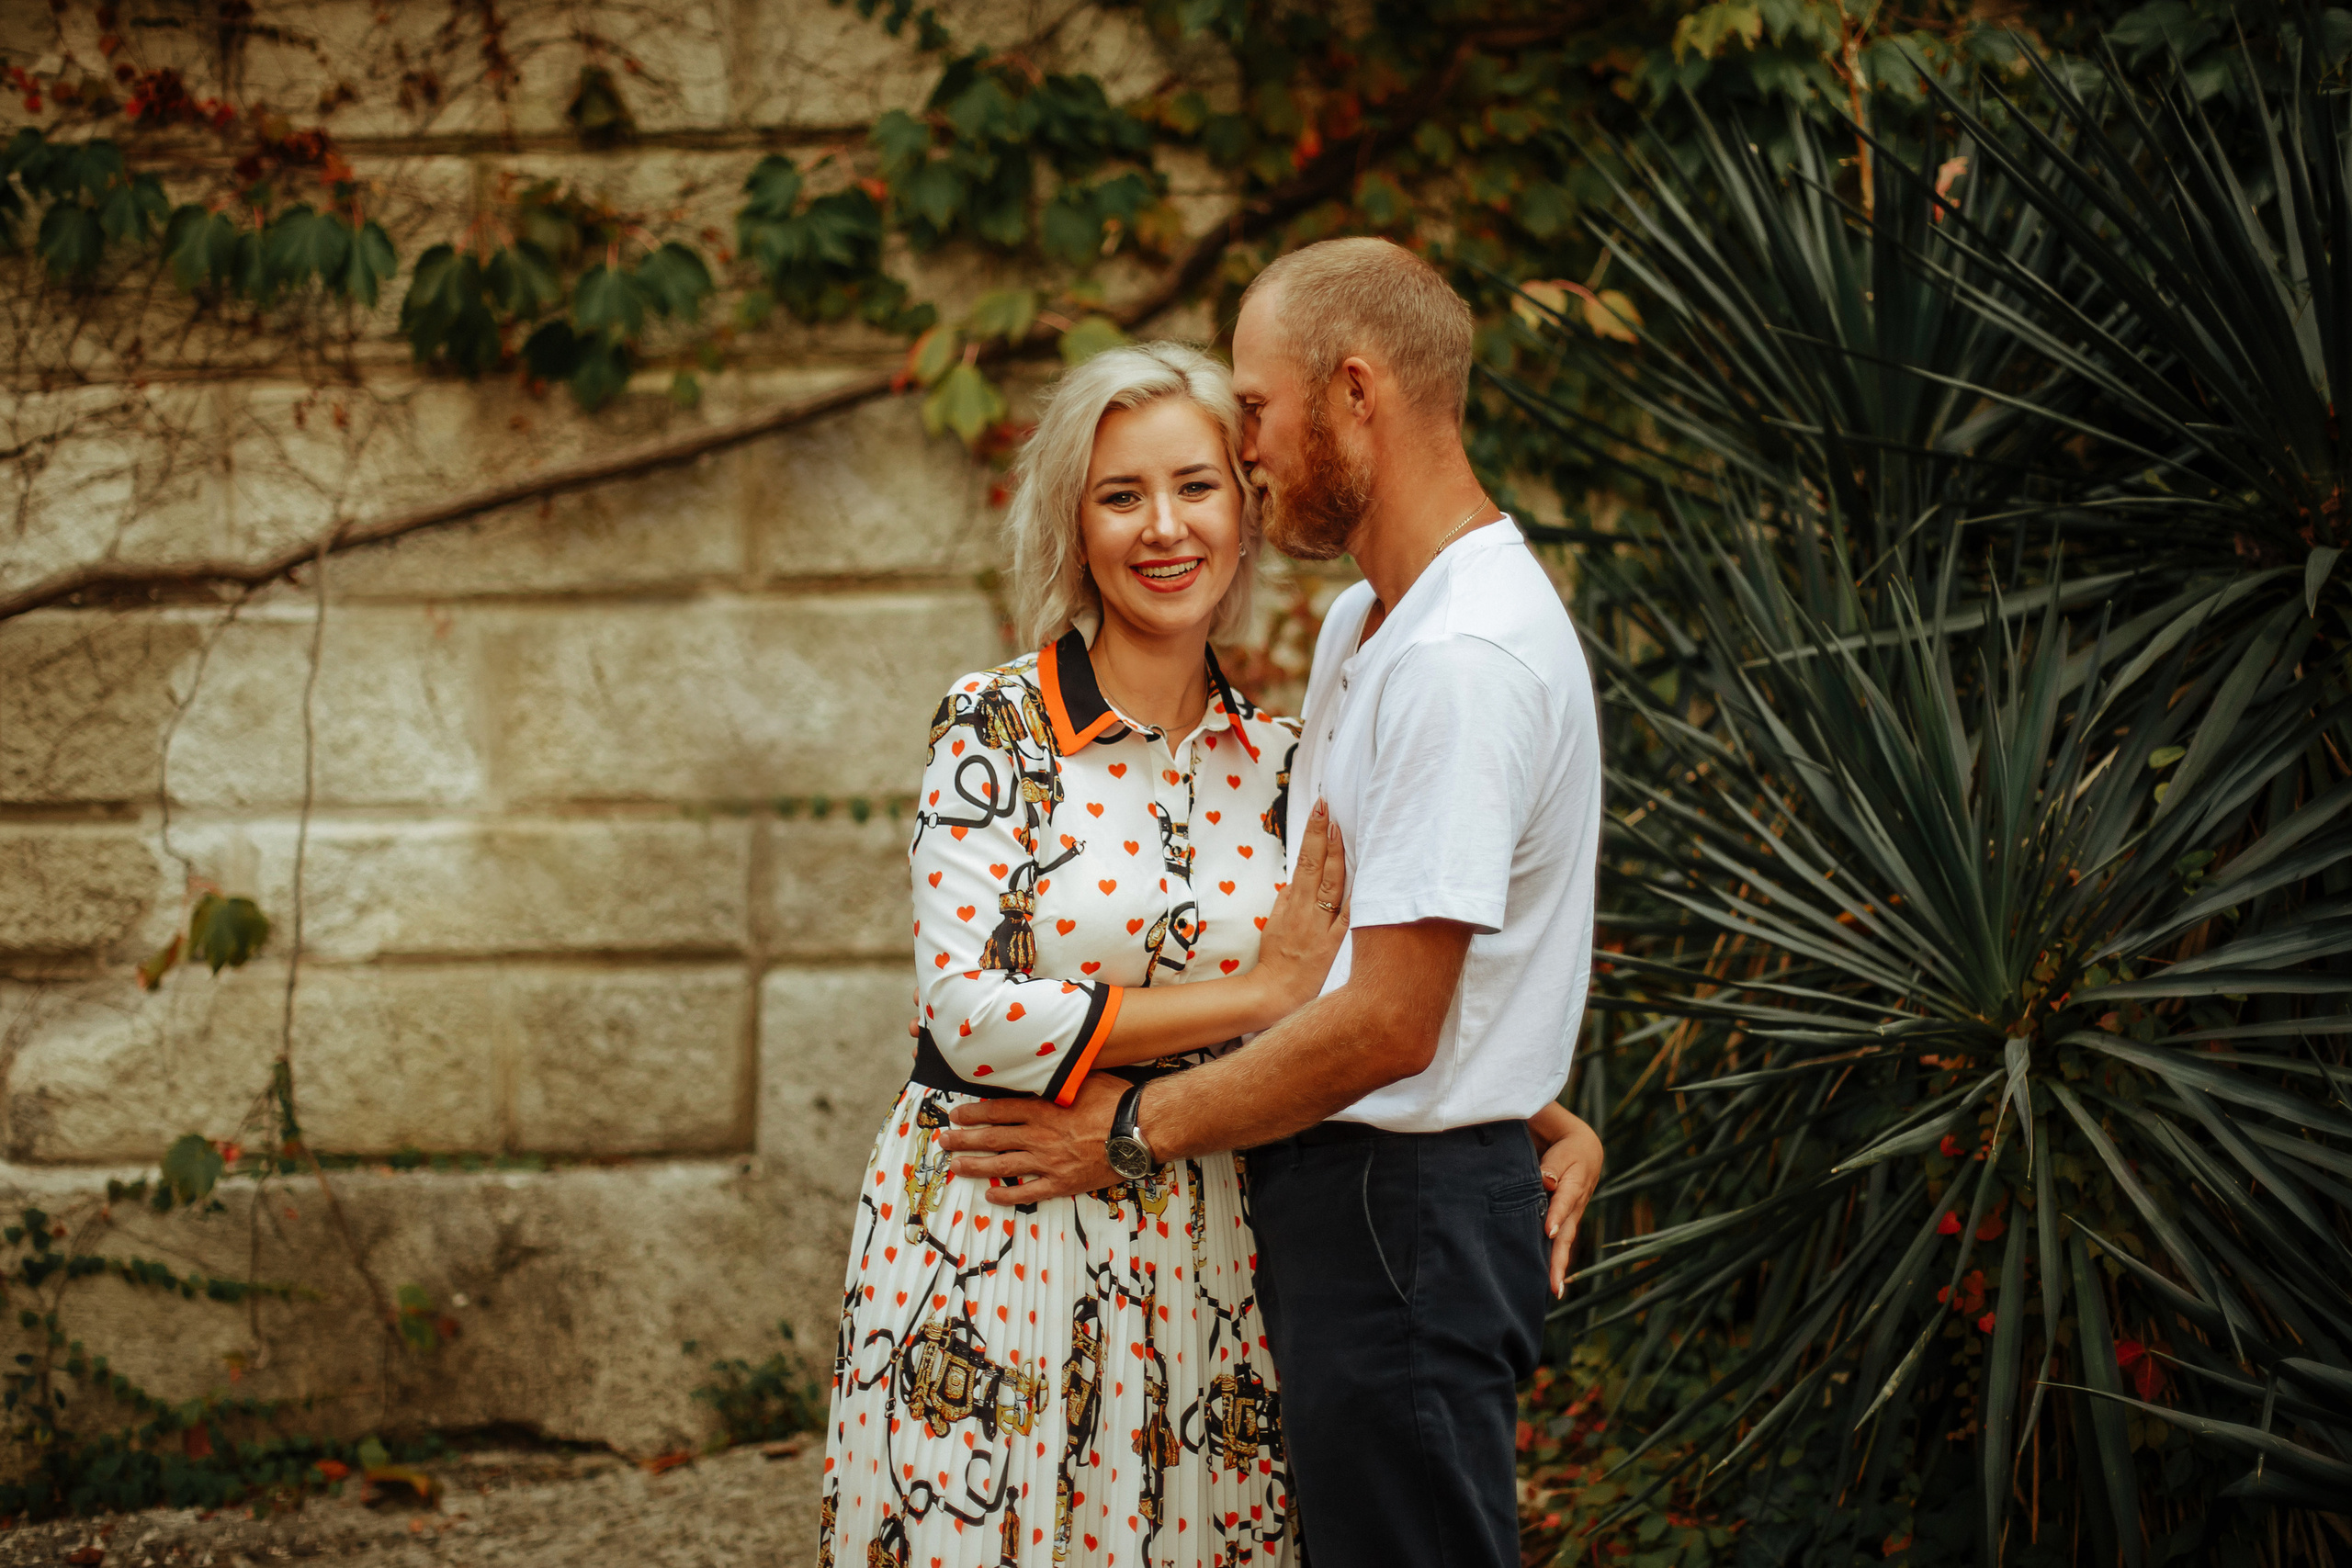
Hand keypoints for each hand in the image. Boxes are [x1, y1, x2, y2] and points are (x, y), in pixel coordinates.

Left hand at [939, 1073, 1127, 1203]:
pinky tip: (991, 1195)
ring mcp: (1047, 1161)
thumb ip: (1058, 1078)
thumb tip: (1041, 1066)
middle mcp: (1038, 1135)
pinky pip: (1028, 1191)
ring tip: (955, 1166)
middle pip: (992, 1138)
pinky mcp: (1061, 1182)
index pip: (998, 1111)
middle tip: (944, 1141)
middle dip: (964, 1139)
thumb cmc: (1115, 1100)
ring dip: (975, 1166)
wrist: (1138, 1130)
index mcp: (1041, 1109)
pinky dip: (1007, 1194)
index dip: (974, 1114)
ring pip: (1002, 1165)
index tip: (956, 1115)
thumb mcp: (1083, 1078)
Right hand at [1248, 800, 1347, 1020]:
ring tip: (1342, 829)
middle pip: (1318, 866)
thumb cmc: (1276, 958)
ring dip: (1338, 856)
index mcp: (1292, 903)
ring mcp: (1323, 927)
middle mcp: (1307, 910)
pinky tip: (1367, 878)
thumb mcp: (1274, 923)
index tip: (1320, 810)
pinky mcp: (1336, 945)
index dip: (1312, 833)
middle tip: (1330, 806)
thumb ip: (1287, 900)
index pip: (1304, 860)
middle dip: (1324, 834)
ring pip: (1333, 886)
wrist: (1277, 993)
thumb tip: (1298, 879)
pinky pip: (1349, 919)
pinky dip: (1357, 898)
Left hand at [1538, 1113, 1603, 1297]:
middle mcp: (1575, 1205)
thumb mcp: (1562, 1151)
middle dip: (1559, 1259)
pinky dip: (1555, 1260)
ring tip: (1553, 1290)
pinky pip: (1561, 1243)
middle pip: (1566, 1234)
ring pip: (1565, 1243)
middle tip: (1553, 1284)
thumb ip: (1551, 1166)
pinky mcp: (1566, 1221)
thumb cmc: (1566, 1150)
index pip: (1564, 1201)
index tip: (1549, 1231)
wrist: (1584, 1150)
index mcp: (1574, 1185)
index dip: (1556, 1215)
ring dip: (1558, 1266)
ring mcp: (1572, 1216)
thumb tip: (1547, 1183)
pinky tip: (1548, 1279)